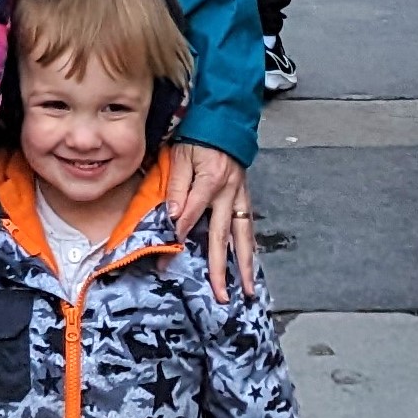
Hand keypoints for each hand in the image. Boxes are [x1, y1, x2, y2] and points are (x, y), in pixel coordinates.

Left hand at [165, 142, 255, 299]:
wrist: (224, 122)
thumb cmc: (198, 138)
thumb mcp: (180, 155)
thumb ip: (176, 185)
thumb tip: (172, 214)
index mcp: (210, 180)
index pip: (192, 215)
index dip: (179, 236)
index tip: (166, 260)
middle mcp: (229, 193)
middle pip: (223, 236)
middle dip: (220, 268)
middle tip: (220, 295)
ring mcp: (241, 198)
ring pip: (244, 237)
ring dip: (246, 265)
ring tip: (247, 290)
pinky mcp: (246, 199)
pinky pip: (249, 228)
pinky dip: (250, 248)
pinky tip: (250, 265)